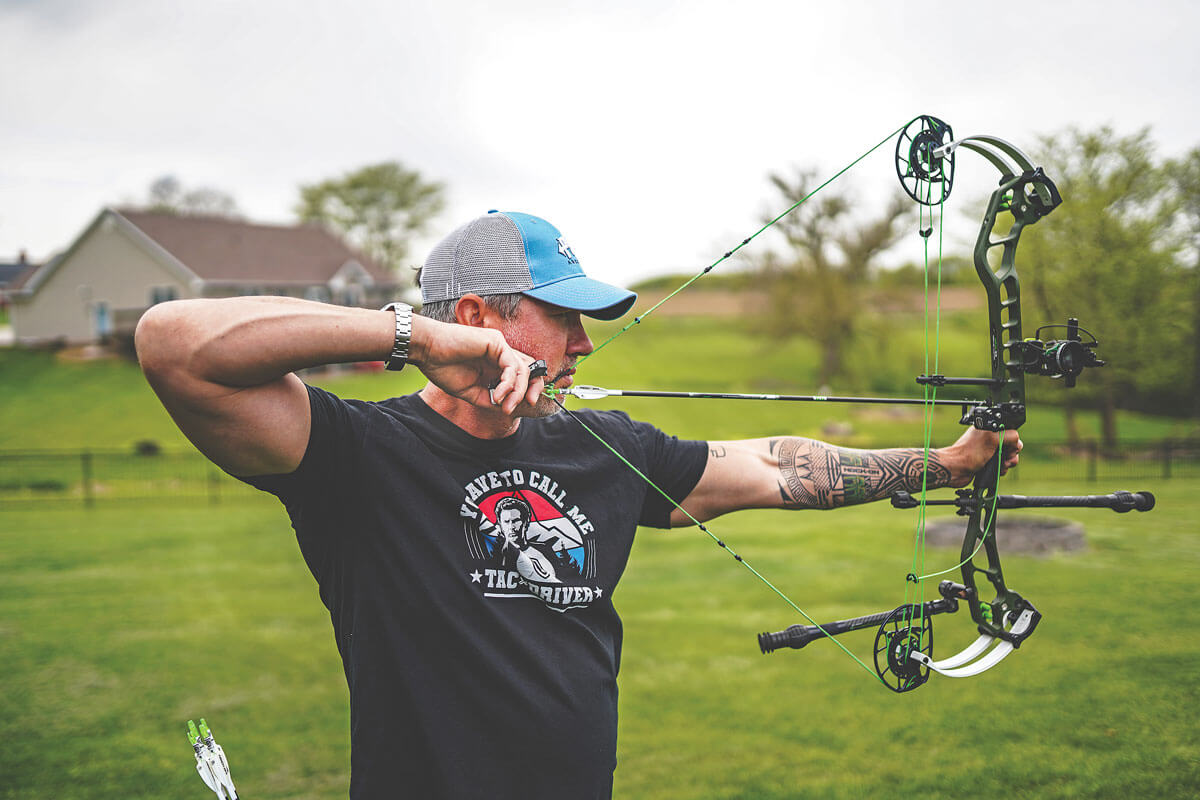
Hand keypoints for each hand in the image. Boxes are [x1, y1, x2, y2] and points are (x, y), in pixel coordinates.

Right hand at [411, 317, 544, 413]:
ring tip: (505, 405)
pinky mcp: (496, 342)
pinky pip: (511, 365)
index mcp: (494, 363)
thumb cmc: (442, 368)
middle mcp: (500, 353)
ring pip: (522, 369)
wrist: (426, 351)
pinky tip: (498, 394)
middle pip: (529, 369)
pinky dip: (508, 383)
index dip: (529, 388)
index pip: (521, 374)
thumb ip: (488, 398)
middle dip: (533, 388)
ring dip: (518, 391)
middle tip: (530, 404)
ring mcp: (499, 346)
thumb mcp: (469, 392)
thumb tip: (506, 407)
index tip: (528, 405)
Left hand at [942, 427, 1022, 487]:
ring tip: (1000, 465)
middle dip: (1012, 454)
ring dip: (1007, 462)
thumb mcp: (992, 439)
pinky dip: (1002, 469)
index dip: (1013, 441)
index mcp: (990, 429)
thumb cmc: (968, 453)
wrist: (956, 470)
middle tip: (1005, 458)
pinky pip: (1002, 465)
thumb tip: (1017, 441)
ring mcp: (989, 451)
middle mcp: (990, 439)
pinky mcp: (988, 462)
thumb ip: (1009, 436)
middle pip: (1011, 445)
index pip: (1010, 432)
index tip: (1010, 447)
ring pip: (1008, 457)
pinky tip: (997, 470)